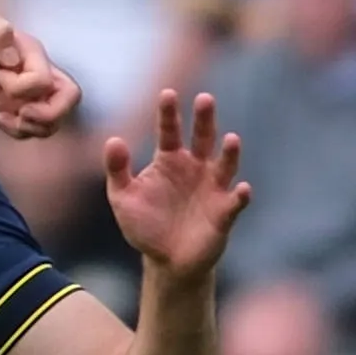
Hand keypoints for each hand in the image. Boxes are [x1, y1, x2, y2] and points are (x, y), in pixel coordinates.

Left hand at [0, 2, 78, 138]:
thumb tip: (13, 59)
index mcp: (29, 50)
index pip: (45, 79)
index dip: (23, 87)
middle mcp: (34, 70)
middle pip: (69, 98)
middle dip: (47, 114)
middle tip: (19, 113)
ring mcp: (25, 91)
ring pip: (55, 118)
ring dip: (34, 127)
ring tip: (5, 119)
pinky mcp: (12, 106)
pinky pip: (33, 127)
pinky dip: (21, 132)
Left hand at [102, 88, 250, 278]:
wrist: (167, 261)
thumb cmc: (145, 225)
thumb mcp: (123, 198)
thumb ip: (117, 170)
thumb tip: (113, 139)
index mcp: (169, 160)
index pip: (170, 130)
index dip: (169, 113)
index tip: (167, 93)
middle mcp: (195, 168)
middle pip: (203, 137)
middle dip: (204, 119)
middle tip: (204, 99)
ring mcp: (212, 188)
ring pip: (224, 165)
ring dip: (229, 153)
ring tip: (231, 139)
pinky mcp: (224, 212)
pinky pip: (235, 202)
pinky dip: (240, 195)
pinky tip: (242, 189)